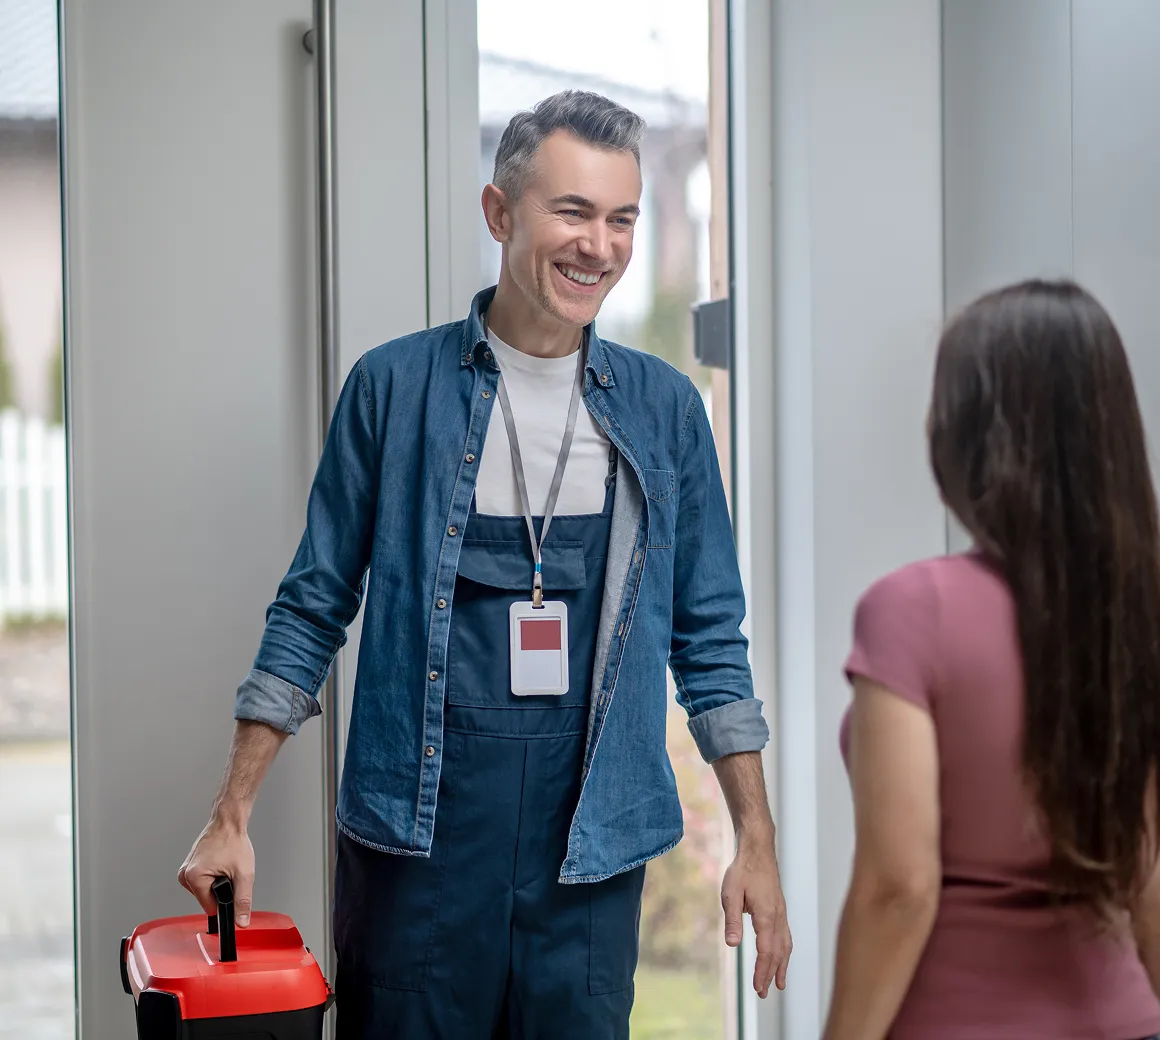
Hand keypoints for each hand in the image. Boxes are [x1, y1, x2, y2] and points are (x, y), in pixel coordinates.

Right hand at [178, 817, 255, 926]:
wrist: (228, 822)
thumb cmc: (233, 841)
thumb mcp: (244, 874)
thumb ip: (243, 900)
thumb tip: (241, 922)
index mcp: (194, 877)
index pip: (210, 908)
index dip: (225, 901)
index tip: (231, 886)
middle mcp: (185, 875)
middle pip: (207, 899)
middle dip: (221, 890)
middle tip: (229, 871)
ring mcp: (186, 871)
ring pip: (205, 891)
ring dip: (218, 883)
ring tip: (225, 865)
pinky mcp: (189, 867)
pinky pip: (203, 882)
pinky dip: (213, 876)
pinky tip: (220, 864)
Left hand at [722, 827, 791, 997]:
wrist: (758, 849)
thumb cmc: (743, 870)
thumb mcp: (731, 893)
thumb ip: (733, 920)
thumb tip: (732, 944)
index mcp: (766, 915)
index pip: (767, 951)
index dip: (762, 971)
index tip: (758, 988)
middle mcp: (778, 917)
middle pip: (778, 952)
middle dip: (771, 974)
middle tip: (764, 993)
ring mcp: (781, 913)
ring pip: (786, 945)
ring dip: (782, 965)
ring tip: (779, 984)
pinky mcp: (780, 909)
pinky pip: (786, 936)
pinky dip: (784, 952)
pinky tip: (781, 957)